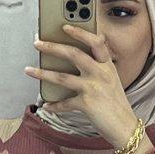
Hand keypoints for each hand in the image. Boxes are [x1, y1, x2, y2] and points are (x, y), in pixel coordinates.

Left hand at [24, 24, 141, 148]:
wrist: (125, 127)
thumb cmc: (115, 104)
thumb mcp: (111, 81)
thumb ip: (98, 67)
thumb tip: (75, 57)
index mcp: (107, 65)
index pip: (95, 42)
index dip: (80, 32)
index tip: (65, 26)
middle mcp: (101, 73)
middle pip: (73, 54)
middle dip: (52, 47)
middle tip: (37, 43)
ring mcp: (93, 88)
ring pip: (62, 77)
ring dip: (42, 73)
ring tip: (29, 70)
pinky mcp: (87, 104)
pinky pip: (65, 103)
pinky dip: (54, 106)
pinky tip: (46, 105)